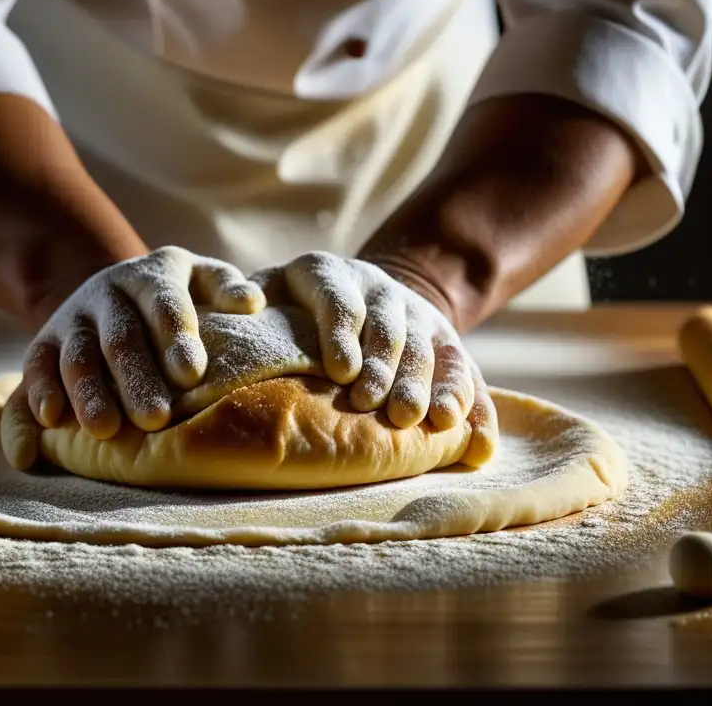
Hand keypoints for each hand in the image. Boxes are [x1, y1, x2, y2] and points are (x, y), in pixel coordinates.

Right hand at [22, 246, 265, 438]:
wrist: (110, 289)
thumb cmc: (174, 295)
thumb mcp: (200, 278)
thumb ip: (225, 286)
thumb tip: (251, 302)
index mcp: (151, 275)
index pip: (164, 303)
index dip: (176, 336)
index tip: (191, 374)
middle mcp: (107, 293)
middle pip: (120, 337)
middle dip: (136, 379)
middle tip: (155, 419)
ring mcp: (72, 318)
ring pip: (77, 356)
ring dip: (89, 393)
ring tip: (105, 430)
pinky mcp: (43, 344)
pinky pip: (36, 369)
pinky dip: (38, 393)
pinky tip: (49, 421)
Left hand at [250, 251, 496, 456]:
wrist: (351, 293)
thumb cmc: (282, 308)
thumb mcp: (263, 292)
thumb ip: (243, 302)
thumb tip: (237, 310)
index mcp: (325, 272)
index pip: (336, 296)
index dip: (340, 330)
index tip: (340, 370)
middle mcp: (376, 288)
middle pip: (387, 326)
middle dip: (385, 366)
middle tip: (375, 404)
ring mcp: (413, 313)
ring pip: (426, 348)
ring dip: (426, 385)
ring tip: (424, 421)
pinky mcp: (442, 341)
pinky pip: (463, 371)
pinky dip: (473, 406)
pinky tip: (474, 440)